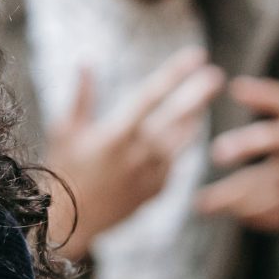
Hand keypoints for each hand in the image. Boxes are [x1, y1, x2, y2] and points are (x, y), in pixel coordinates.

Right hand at [45, 48, 224, 260]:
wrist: (68, 222)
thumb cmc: (62, 170)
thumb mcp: (64, 130)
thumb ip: (81, 96)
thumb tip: (86, 60)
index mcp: (115, 135)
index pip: (151, 96)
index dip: (174, 73)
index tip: (195, 55)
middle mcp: (137, 154)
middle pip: (175, 118)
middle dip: (197, 94)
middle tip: (216, 75)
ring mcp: (149, 175)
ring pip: (181, 142)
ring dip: (194, 119)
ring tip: (204, 101)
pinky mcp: (155, 191)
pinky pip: (175, 164)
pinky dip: (182, 147)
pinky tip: (187, 132)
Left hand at [196, 78, 278, 230]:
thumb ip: (267, 96)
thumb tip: (233, 85)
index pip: (270, 140)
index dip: (244, 146)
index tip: (217, 152)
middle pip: (266, 181)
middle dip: (232, 193)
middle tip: (200, 201)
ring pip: (274, 204)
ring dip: (242, 209)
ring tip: (211, 208)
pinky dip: (264, 221)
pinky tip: (240, 217)